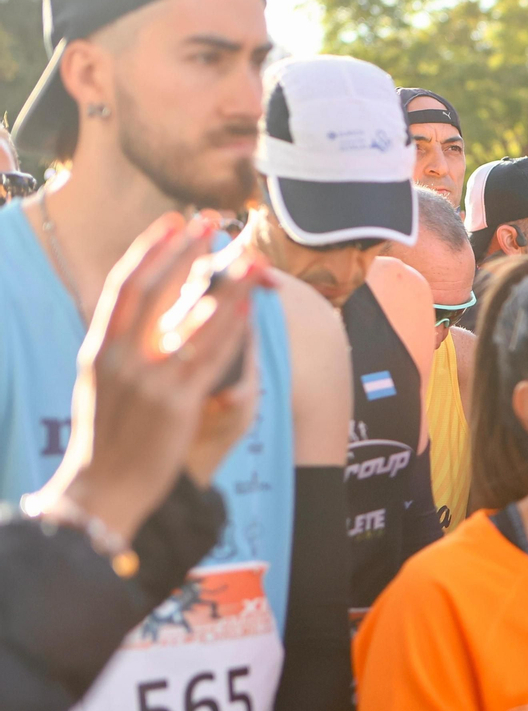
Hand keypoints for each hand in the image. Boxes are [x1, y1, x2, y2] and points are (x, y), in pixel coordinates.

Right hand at [41, 214, 270, 540]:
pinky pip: (210, 359)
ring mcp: (149, 381)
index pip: (124, 287)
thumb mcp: (100, 384)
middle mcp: (120, 359)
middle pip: (152, 290)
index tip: (172, 222)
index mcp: (99, 350)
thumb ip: (120, 348)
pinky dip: (228, 331)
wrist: (100, 491)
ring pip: (190, 320)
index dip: (150, 250)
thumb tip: (142, 314)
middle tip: (209, 220)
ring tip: (245, 259)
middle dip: (182, 251)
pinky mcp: (177, 404)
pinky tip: (244, 309)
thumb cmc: (105, 437)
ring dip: (222, 287)